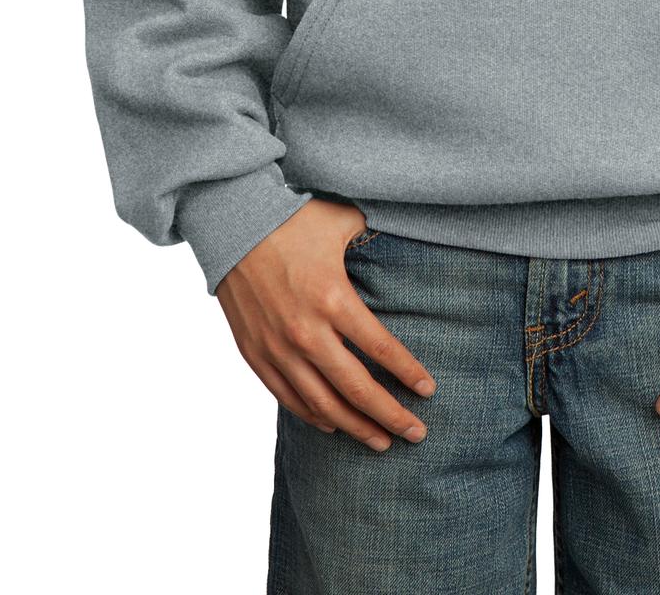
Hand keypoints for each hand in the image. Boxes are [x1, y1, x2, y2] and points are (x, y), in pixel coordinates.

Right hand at [215, 198, 436, 451]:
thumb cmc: (292, 216)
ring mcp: (278, 348)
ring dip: (355, 427)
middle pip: (356, 388)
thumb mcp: (341, 219)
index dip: (407, 373)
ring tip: (381, 442)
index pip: (380, 348)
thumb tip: (402, 233)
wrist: (231, 222)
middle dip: (390, 416)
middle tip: (416, 433)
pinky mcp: (255, 354)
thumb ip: (374, 233)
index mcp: (333, 299)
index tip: (428, 391)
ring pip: (322, 405)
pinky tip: (333, 425)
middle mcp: (306, 332)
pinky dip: (313, 416)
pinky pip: (288, 398)